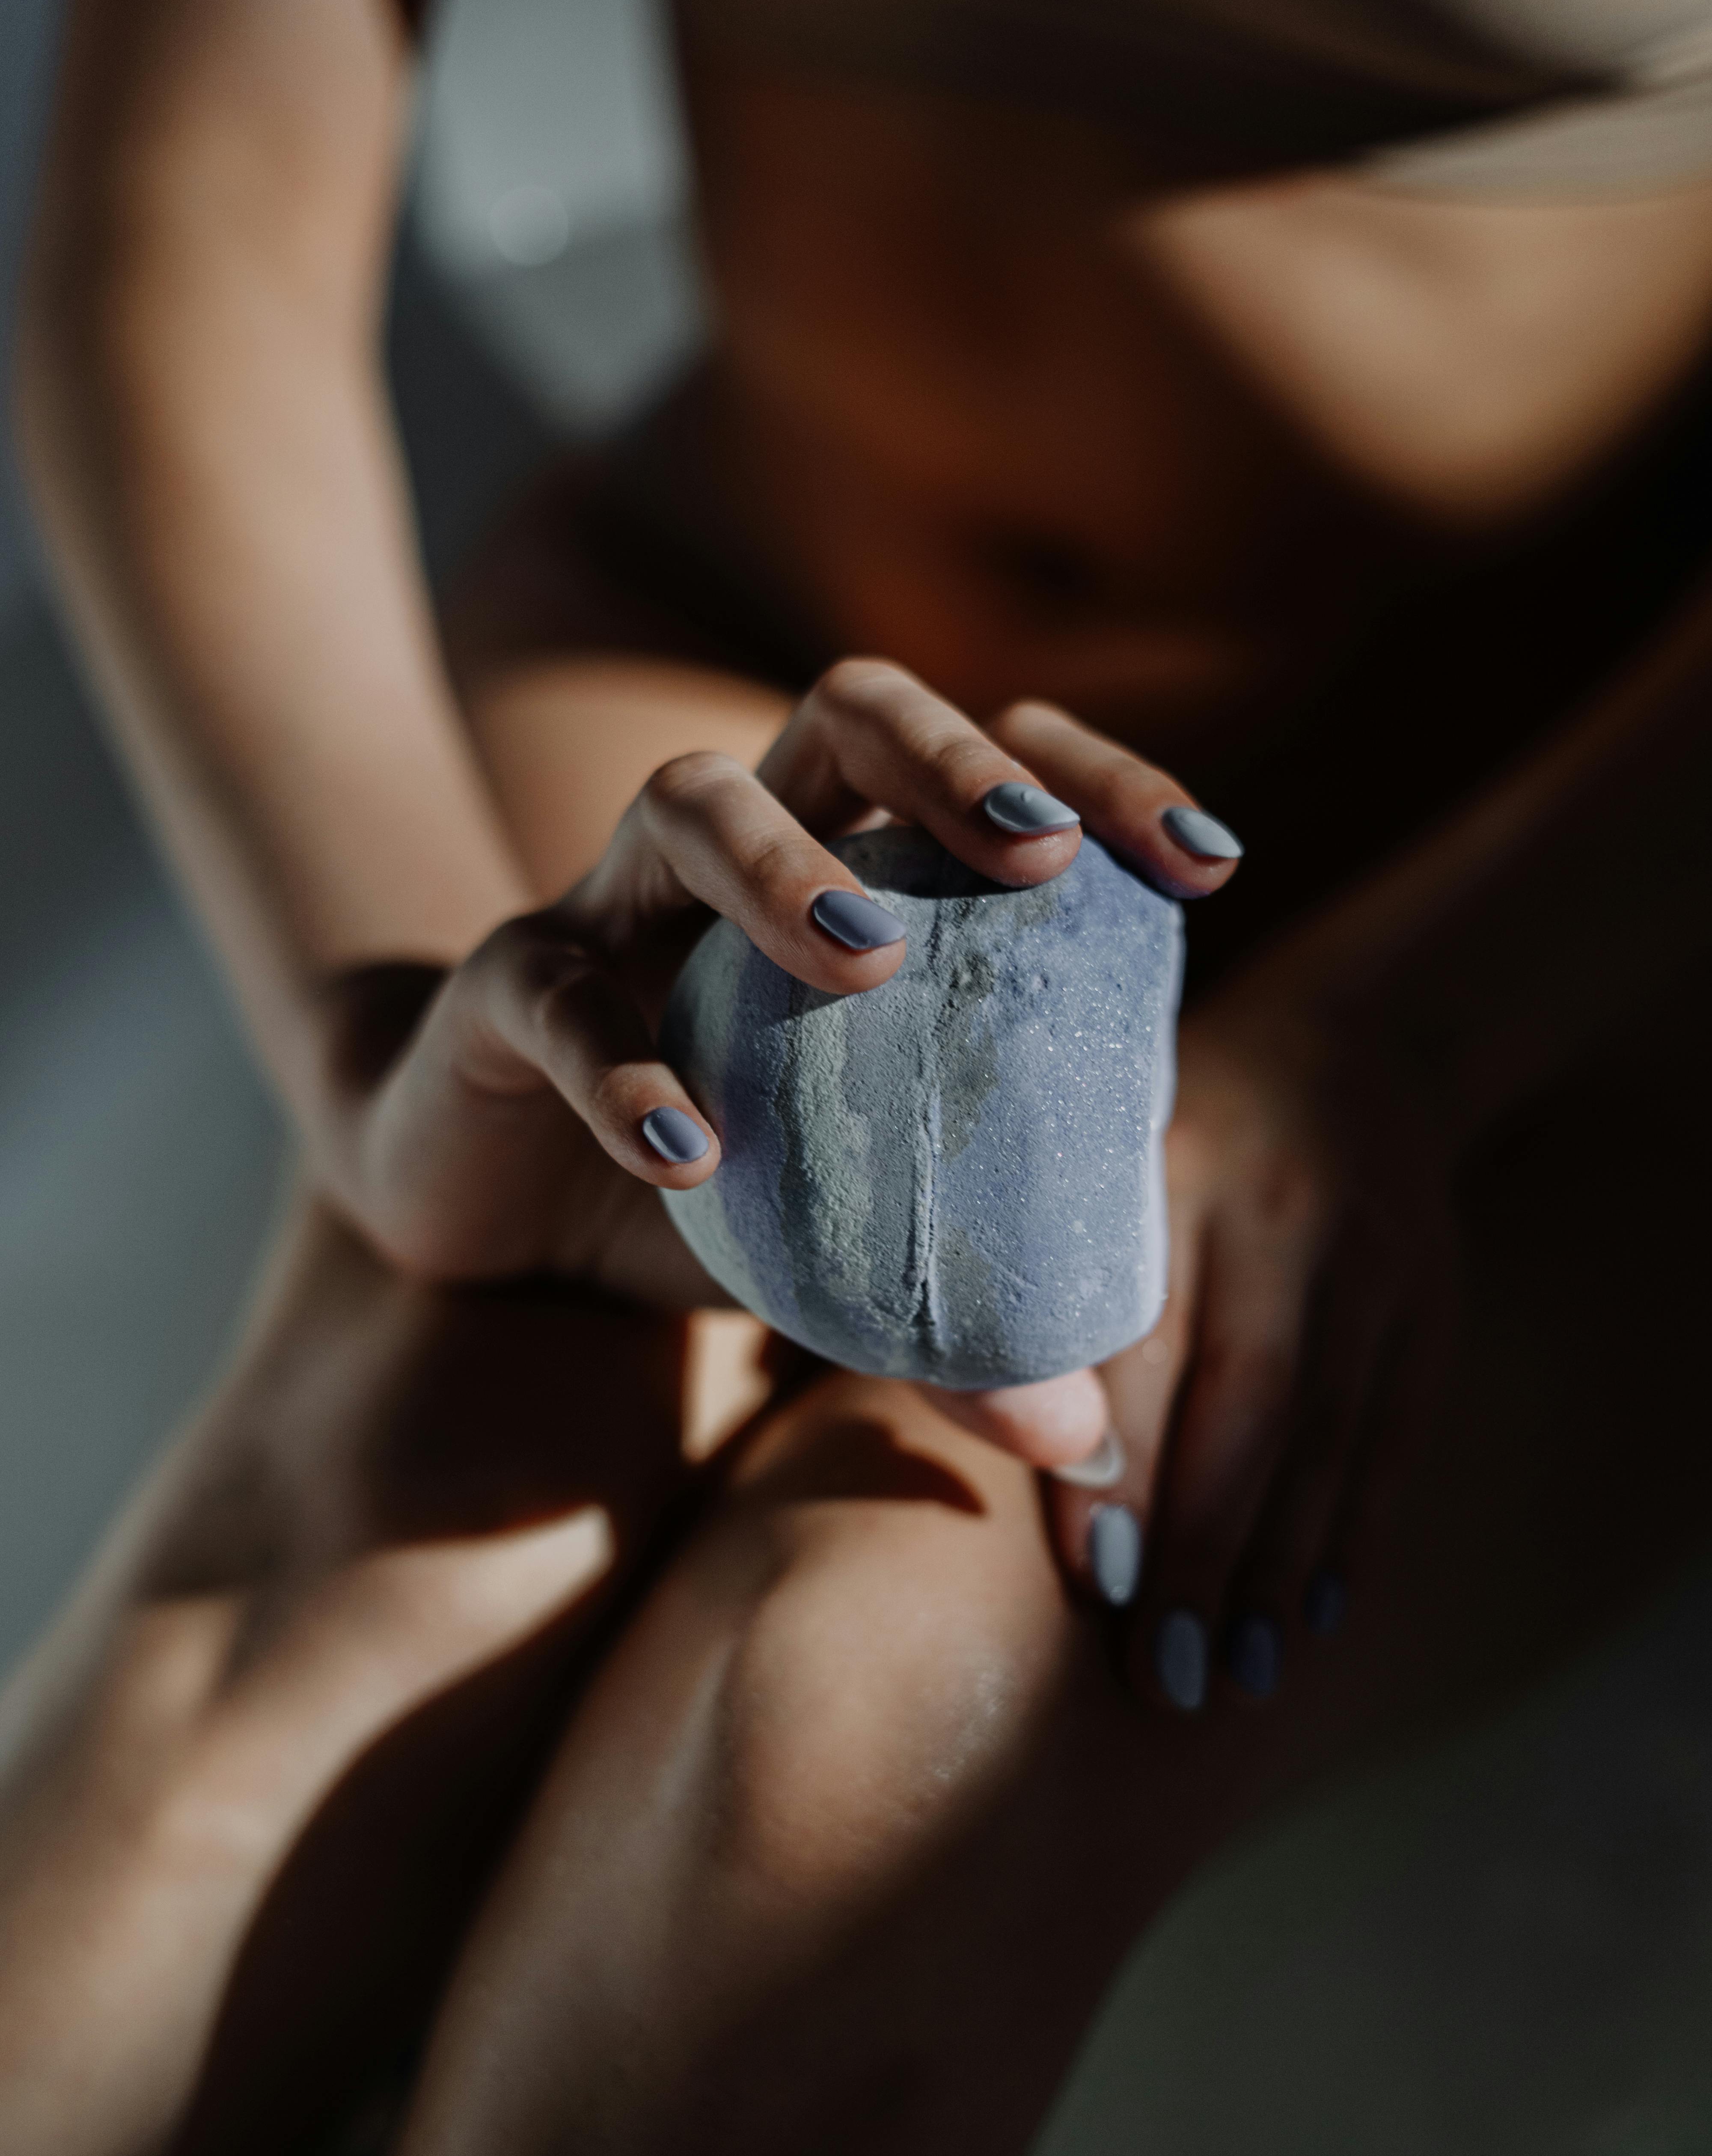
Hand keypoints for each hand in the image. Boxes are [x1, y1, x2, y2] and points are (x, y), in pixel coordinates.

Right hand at [309, 660, 1237, 1307]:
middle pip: (847, 715)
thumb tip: (1082, 1440)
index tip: (1211, 865)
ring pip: (688, 802)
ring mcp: (608, 907)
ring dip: (781, 864)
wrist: (491, 1217)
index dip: (1101, 783)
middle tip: (1039, 854)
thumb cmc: (705, 1192)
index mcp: (849, 873)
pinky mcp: (499, 994)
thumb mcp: (837, 1248)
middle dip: (949, 762)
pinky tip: (689, 1151)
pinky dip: (620, 1064)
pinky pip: (553, 995)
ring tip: (867, 955)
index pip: (991, 769)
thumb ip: (953, 1327)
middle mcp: (737, 854)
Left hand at [1042, 950, 1460, 1708]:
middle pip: (1248, 1405)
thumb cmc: (1166, 1126)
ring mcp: (1373, 1256)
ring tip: (1239, 1679)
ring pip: (1329, 1437)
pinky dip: (1355, 1531)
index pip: (1142, 1344)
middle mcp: (1278, 1213)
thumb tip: (979, 1424)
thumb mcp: (1093, 1156)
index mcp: (1169, 1170)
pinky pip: (1394, 1434)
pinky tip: (1319, 1616)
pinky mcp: (1434, 1298)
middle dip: (1205, 1553)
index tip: (1098, 1588)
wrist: (1352, 1042)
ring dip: (1283, 1570)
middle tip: (1165, 1678)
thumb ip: (1035, 1272)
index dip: (1122, 1473)